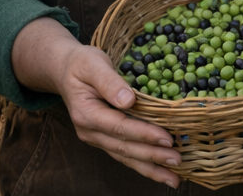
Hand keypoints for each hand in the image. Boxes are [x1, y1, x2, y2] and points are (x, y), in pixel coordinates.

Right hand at [11, 18, 180, 186]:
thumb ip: (109, 81)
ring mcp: (96, 138)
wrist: (65, 71)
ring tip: (174, 179)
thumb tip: (128, 100)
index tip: (166, 139)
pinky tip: (161, 171)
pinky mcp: (104, 139)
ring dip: (150, 168)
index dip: (144, 133)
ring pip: (125, 157)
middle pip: (124, 147)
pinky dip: (143, 165)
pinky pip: (124, 154)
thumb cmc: (81, 64)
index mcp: (86, 113)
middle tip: (177, 160)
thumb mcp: (93, 64)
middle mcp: (90, 131)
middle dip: (152, 156)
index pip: (119, 127)